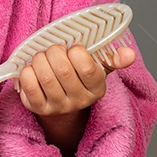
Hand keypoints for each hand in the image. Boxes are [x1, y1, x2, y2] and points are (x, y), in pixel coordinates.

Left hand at [16, 43, 135, 116]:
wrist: (63, 104)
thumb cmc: (79, 78)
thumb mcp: (98, 68)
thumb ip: (113, 59)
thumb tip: (129, 54)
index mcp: (96, 89)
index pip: (87, 69)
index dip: (76, 52)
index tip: (73, 47)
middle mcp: (78, 101)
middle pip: (63, 70)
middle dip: (55, 52)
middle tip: (54, 48)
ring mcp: (58, 107)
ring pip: (45, 77)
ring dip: (40, 59)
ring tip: (42, 56)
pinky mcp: (38, 109)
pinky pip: (29, 87)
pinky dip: (27, 72)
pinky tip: (32, 68)